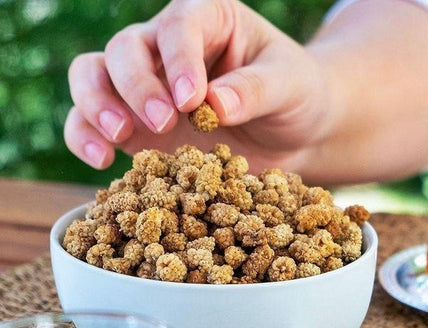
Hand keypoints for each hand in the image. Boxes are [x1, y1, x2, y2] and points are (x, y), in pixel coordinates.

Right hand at [64, 0, 328, 172]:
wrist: (288, 132)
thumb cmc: (294, 96)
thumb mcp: (289, 86)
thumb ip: (256, 90)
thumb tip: (215, 106)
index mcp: (208, 20)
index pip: (180, 24)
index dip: (179, 59)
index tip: (191, 100)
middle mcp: (166, 47)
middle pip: (125, 49)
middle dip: (137, 86)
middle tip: (163, 123)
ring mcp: (145, 85)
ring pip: (93, 76)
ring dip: (96, 105)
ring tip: (120, 137)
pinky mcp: (135, 124)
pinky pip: (90, 120)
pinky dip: (85, 136)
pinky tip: (102, 160)